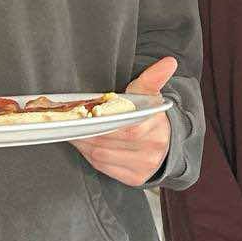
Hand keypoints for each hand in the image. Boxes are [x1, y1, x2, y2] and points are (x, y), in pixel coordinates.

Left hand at [69, 57, 177, 187]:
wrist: (167, 142)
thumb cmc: (151, 115)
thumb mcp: (150, 95)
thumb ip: (153, 78)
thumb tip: (169, 62)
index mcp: (155, 127)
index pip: (125, 128)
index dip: (102, 122)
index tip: (88, 114)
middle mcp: (151, 150)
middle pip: (109, 143)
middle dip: (88, 132)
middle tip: (72, 121)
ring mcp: (143, 166)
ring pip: (102, 156)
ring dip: (84, 143)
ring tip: (75, 131)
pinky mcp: (135, 178)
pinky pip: (104, 167)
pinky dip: (90, 155)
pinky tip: (85, 144)